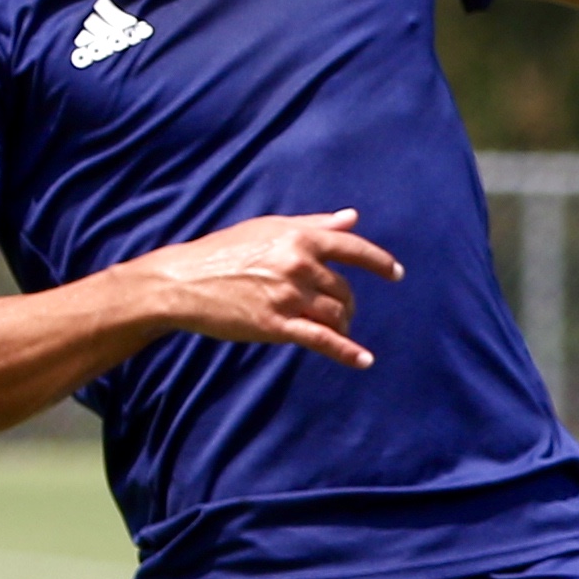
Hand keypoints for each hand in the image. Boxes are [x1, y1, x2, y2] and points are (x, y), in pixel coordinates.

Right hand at [132, 208, 403, 367]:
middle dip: (347, 304)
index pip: (353, 248)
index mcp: (299, 238)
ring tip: (337, 330)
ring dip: (342, 325)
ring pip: (336, 314)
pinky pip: (323, 340)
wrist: (183, 280)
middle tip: (341, 312)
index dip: (379, 262)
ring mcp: (289, 296)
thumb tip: (351, 217)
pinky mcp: (277, 324)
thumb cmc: (225, 251)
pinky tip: (364, 361)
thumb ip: (314, 225)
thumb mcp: (269, 228)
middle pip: (344, 290)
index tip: (395, 274)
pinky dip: (347, 352)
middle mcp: (299, 265)